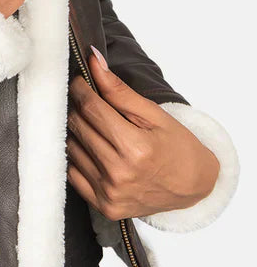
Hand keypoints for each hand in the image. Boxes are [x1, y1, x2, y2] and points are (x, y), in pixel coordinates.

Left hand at [66, 46, 219, 221]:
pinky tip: (91, 146)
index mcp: (135, 148)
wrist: (194, 187)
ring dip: (76, 130)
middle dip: (77, 106)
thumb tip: (93, 60)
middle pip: (78, 126)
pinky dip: (77, 155)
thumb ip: (119, 89)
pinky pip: (72, 172)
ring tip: (92, 124)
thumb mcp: (153, 114)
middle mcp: (119, 174)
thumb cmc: (177, 147)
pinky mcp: (103, 206)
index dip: (79, 88)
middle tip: (85, 98)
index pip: (90, 108)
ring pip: (71, 147)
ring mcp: (109, 193)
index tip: (79, 80)